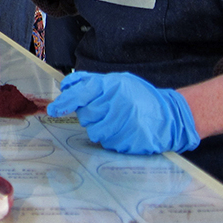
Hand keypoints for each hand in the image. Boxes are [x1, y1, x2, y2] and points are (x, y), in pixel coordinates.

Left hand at [46, 71, 200, 154]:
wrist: (169, 116)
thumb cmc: (140, 97)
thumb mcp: (117, 81)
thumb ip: (90, 81)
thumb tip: (66, 86)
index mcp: (111, 87)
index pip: (80, 94)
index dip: (64, 103)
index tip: (53, 110)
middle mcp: (115, 105)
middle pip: (85, 114)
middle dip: (90, 114)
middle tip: (104, 110)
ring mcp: (121, 125)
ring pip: (93, 130)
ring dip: (99, 126)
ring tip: (115, 120)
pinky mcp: (126, 142)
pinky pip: (106, 142)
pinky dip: (111, 137)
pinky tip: (123, 130)